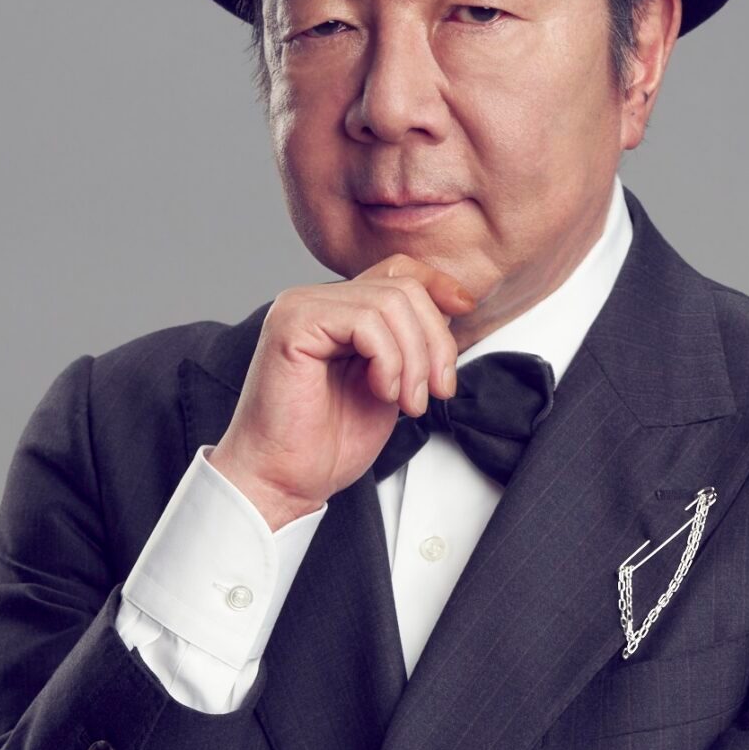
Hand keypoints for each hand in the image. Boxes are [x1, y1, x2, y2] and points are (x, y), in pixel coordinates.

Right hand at [207, 253, 477, 526]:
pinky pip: (366, 321)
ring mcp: (301, 307)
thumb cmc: (326, 443)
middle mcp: (314, 299)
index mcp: (335, 310)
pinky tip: (381, 393)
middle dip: (434, 342)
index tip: (465, 310)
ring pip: (391, 302)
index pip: (397, 270)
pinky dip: (389, 360)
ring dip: (414, 359)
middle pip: (402, 287)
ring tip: (408, 402)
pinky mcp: (292, 324)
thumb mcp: (390, 383)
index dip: (438, 284)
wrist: (283, 479)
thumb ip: (410, 344)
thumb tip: (452, 308)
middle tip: (435, 392)